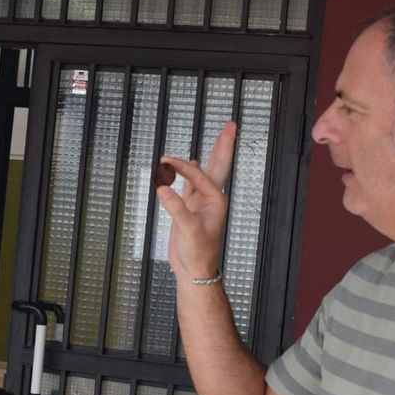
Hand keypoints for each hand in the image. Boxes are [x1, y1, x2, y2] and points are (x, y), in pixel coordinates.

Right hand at [155, 122, 236, 280]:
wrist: (194, 269)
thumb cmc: (199, 253)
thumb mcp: (188, 230)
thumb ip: (176, 208)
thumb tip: (162, 188)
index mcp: (216, 201)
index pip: (198, 175)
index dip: (182, 167)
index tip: (166, 162)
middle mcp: (211, 198)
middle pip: (218, 164)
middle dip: (223, 145)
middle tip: (231, 125)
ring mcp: (200, 201)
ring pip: (204, 171)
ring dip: (210, 154)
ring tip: (221, 137)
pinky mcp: (189, 207)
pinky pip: (189, 183)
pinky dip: (188, 172)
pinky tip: (189, 164)